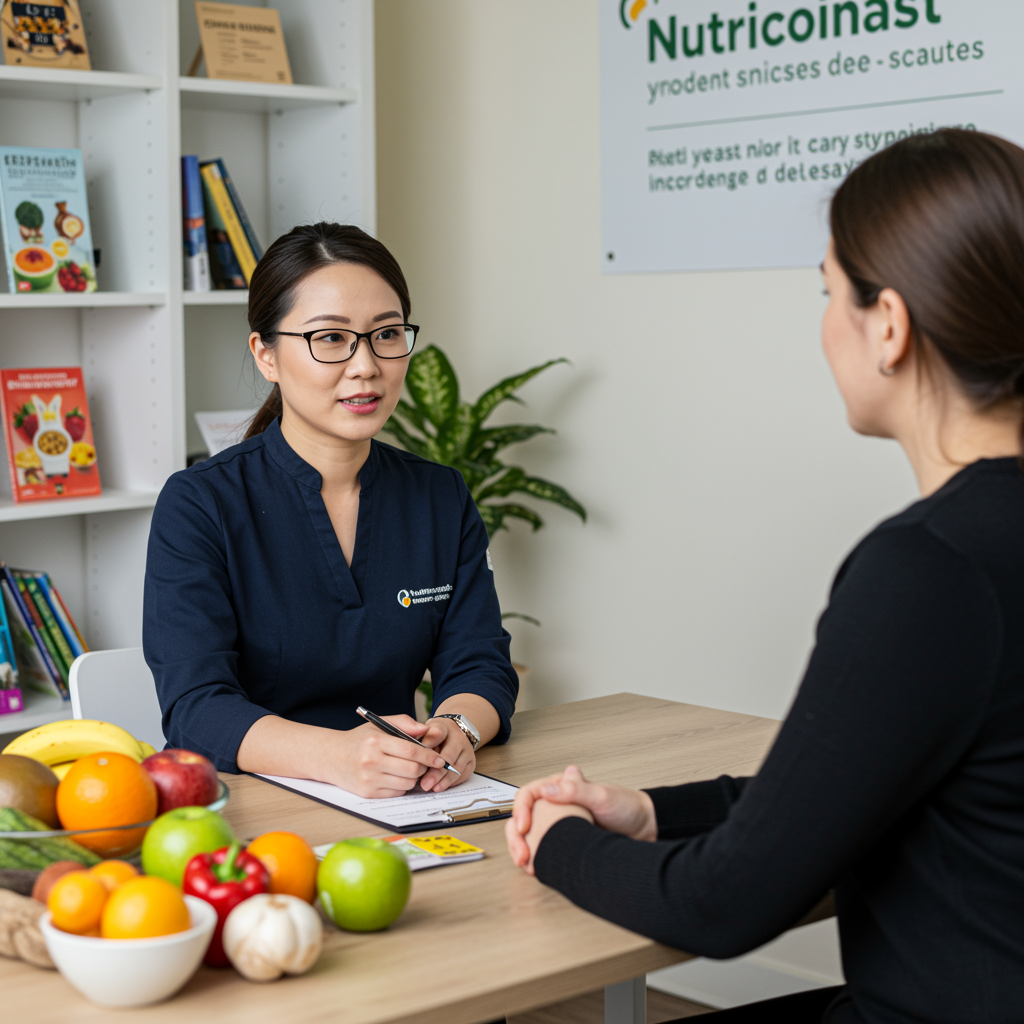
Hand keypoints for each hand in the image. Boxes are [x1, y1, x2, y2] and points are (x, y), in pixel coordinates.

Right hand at [330, 715, 451, 797]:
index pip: (411, 751)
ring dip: (413, 778)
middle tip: (423, 763)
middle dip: (423, 767)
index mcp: (375, 741)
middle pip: (412, 770)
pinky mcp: (368, 794)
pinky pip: (397, 793)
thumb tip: (425, 730)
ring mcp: (369, 780)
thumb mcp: (379, 724)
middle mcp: (371, 761)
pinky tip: (395, 777)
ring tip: (408, 768)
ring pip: (407, 784)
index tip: (439, 758)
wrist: (331, 757)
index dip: (429, 755)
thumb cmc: (359, 739)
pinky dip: (401, 786)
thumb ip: (404, 723)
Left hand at [418, 716, 475, 792]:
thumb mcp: (424, 731)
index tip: (418, 759)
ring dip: (444, 780)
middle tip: (425, 784)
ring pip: (457, 768)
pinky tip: (440, 787)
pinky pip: (462, 776)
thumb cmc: (434, 735)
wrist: (452, 734)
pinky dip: (451, 783)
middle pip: (449, 756)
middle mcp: (459, 738)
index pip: (437, 734)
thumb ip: (417, 738)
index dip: (428, 747)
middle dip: (436, 772)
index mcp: (444, 727)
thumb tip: (412, 753)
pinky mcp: (471, 763)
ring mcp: (467, 751)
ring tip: (432, 788)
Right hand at [505, 765, 657, 866]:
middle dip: (517, 837)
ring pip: (529, 835)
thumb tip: (547, 788)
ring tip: (526, 865)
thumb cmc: (627, 807)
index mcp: (561, 786)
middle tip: (521, 854)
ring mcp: (559, 824)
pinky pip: (542, 849)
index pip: (528, 794)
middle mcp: (556, 804)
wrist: (645, 829)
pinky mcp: (565, 842)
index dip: (521, 810)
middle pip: (523, 817)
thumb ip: (576, 790)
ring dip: (522, 849)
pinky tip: (537, 868)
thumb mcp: (602, 796)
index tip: (525, 826)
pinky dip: (536, 859)